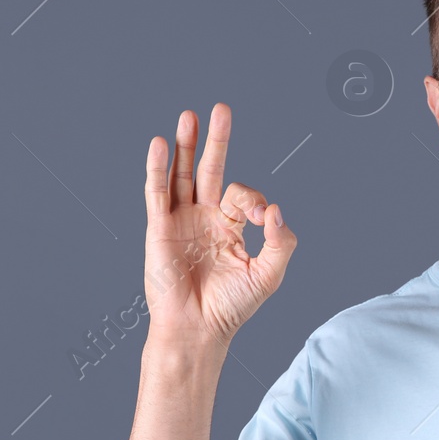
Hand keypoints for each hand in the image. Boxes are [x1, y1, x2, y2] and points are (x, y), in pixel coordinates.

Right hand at [142, 103, 296, 350]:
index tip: (260, 217)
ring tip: (189, 116)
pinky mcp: (159, 228)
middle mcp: (204, 219)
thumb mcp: (269, 274)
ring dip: (186, 145)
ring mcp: (180, 221)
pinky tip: (161, 144)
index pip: (242, 196)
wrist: (198, 329)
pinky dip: (158, 168)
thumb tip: (276, 208)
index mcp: (230, 227)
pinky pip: (157, 192)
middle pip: (210, 170)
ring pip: (183, 174)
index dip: (253, 199)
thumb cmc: (232, 307)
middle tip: (221, 110)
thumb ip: (281, 241)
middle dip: (216, 141)